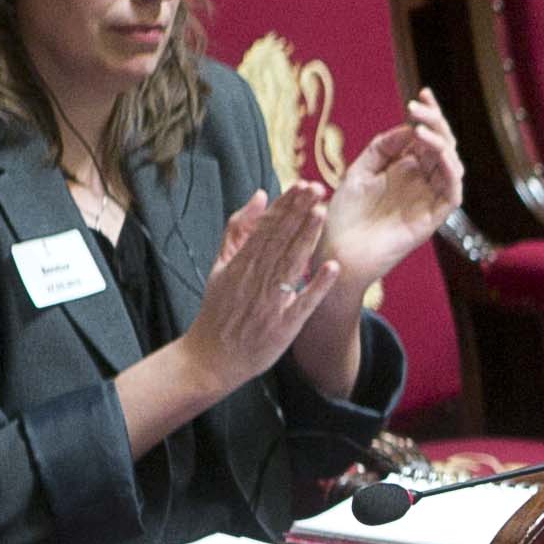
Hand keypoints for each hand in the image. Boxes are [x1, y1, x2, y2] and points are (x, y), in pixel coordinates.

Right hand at [181, 181, 335, 393]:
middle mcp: (254, 280)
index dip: (285, 206)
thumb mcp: (220, 266)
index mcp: (239, 264)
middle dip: (299, 213)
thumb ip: (237, 230)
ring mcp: (269, 303)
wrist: (210, 358)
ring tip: (322, 213)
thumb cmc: (218, 309)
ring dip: (307, 239)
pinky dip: (317, 286)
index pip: (265, 228)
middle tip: (318, 188)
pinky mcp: (283, 326)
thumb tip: (258, 195)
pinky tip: (332, 267)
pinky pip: (303, 303)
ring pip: (290, 265)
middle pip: (279, 241)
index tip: (301, 185)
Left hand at [317, 87, 461, 286]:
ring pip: (452, 167)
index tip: (421, 94)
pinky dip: (449, 170)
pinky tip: (434, 152)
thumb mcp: (358, 171)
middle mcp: (420, 184)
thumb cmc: (342, 216)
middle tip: (419, 105)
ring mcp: (427, 201)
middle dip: (435, 122)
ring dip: (442, 143)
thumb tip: (407, 129)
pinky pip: (452, 193)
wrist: (335, 251)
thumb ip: (382, 148)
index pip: (426, 138)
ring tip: (421, 128)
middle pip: (442, 147)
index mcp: (404, 171)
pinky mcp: (431, 220)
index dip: (428, 115)